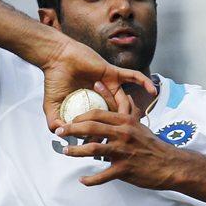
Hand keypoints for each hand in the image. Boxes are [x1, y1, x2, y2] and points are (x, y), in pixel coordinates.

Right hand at [41, 37, 156, 130]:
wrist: (56, 59)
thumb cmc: (54, 80)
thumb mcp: (52, 106)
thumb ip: (55, 122)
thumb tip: (60, 136)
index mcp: (91, 104)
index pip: (103, 123)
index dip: (105, 135)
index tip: (107, 147)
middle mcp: (102, 95)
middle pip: (117, 114)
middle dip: (121, 128)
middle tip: (125, 140)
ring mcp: (109, 84)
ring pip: (125, 100)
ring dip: (130, 112)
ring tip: (133, 124)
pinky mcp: (112, 72)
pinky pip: (133, 76)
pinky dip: (144, 82)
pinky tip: (153, 91)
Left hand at [56, 108, 184, 187]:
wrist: (169, 164)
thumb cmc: (151, 144)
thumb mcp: (140, 124)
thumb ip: (129, 109)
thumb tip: (123, 92)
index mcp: (125, 121)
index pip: (98, 113)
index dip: (80, 115)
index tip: (70, 119)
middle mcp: (123, 134)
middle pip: (91, 127)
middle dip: (72, 129)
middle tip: (59, 132)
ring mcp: (123, 152)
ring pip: (93, 149)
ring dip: (76, 151)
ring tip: (66, 151)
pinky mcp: (124, 169)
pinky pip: (103, 175)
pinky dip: (91, 179)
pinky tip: (82, 180)